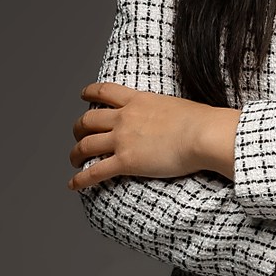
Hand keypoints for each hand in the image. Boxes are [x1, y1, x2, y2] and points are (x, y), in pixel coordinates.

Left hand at [68, 83, 233, 187]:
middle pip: (88, 119)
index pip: (105, 91)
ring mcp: (122, 139)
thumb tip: (177, 120)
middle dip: (78, 128)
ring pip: (85, 145)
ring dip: (75, 153)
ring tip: (74, 160)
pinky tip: (73, 185)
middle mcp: (124, 118)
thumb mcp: (178, 106)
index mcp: (137, 101)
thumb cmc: (201, 122)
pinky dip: (80, 179)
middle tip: (77, 135)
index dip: (89, 93)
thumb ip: (167, 112)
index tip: (83, 96)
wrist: (203, 134)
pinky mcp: (126, 161)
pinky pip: (95, 172)